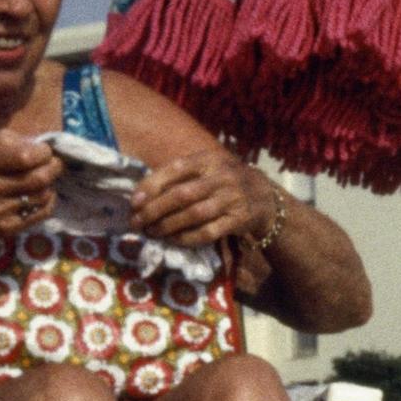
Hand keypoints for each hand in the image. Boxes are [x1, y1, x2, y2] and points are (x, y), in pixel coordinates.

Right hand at [0, 131, 63, 242]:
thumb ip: (7, 142)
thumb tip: (40, 145)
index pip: (26, 156)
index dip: (44, 152)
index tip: (44, 151)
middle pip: (39, 178)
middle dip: (54, 168)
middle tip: (54, 164)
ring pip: (42, 196)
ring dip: (49, 185)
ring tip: (43, 179)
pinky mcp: (3, 229)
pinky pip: (40, 214)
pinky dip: (47, 202)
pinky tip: (40, 195)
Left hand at [132, 142, 279, 252]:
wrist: (266, 197)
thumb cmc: (225, 181)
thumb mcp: (208, 168)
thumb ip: (180, 176)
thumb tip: (141, 194)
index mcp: (210, 160)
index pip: (176, 168)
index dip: (152, 185)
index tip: (134, 201)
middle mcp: (223, 177)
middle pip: (182, 195)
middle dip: (154, 210)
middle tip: (136, 222)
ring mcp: (232, 199)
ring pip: (193, 215)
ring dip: (167, 226)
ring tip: (151, 232)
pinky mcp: (239, 220)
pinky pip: (208, 232)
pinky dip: (187, 238)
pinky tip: (173, 240)